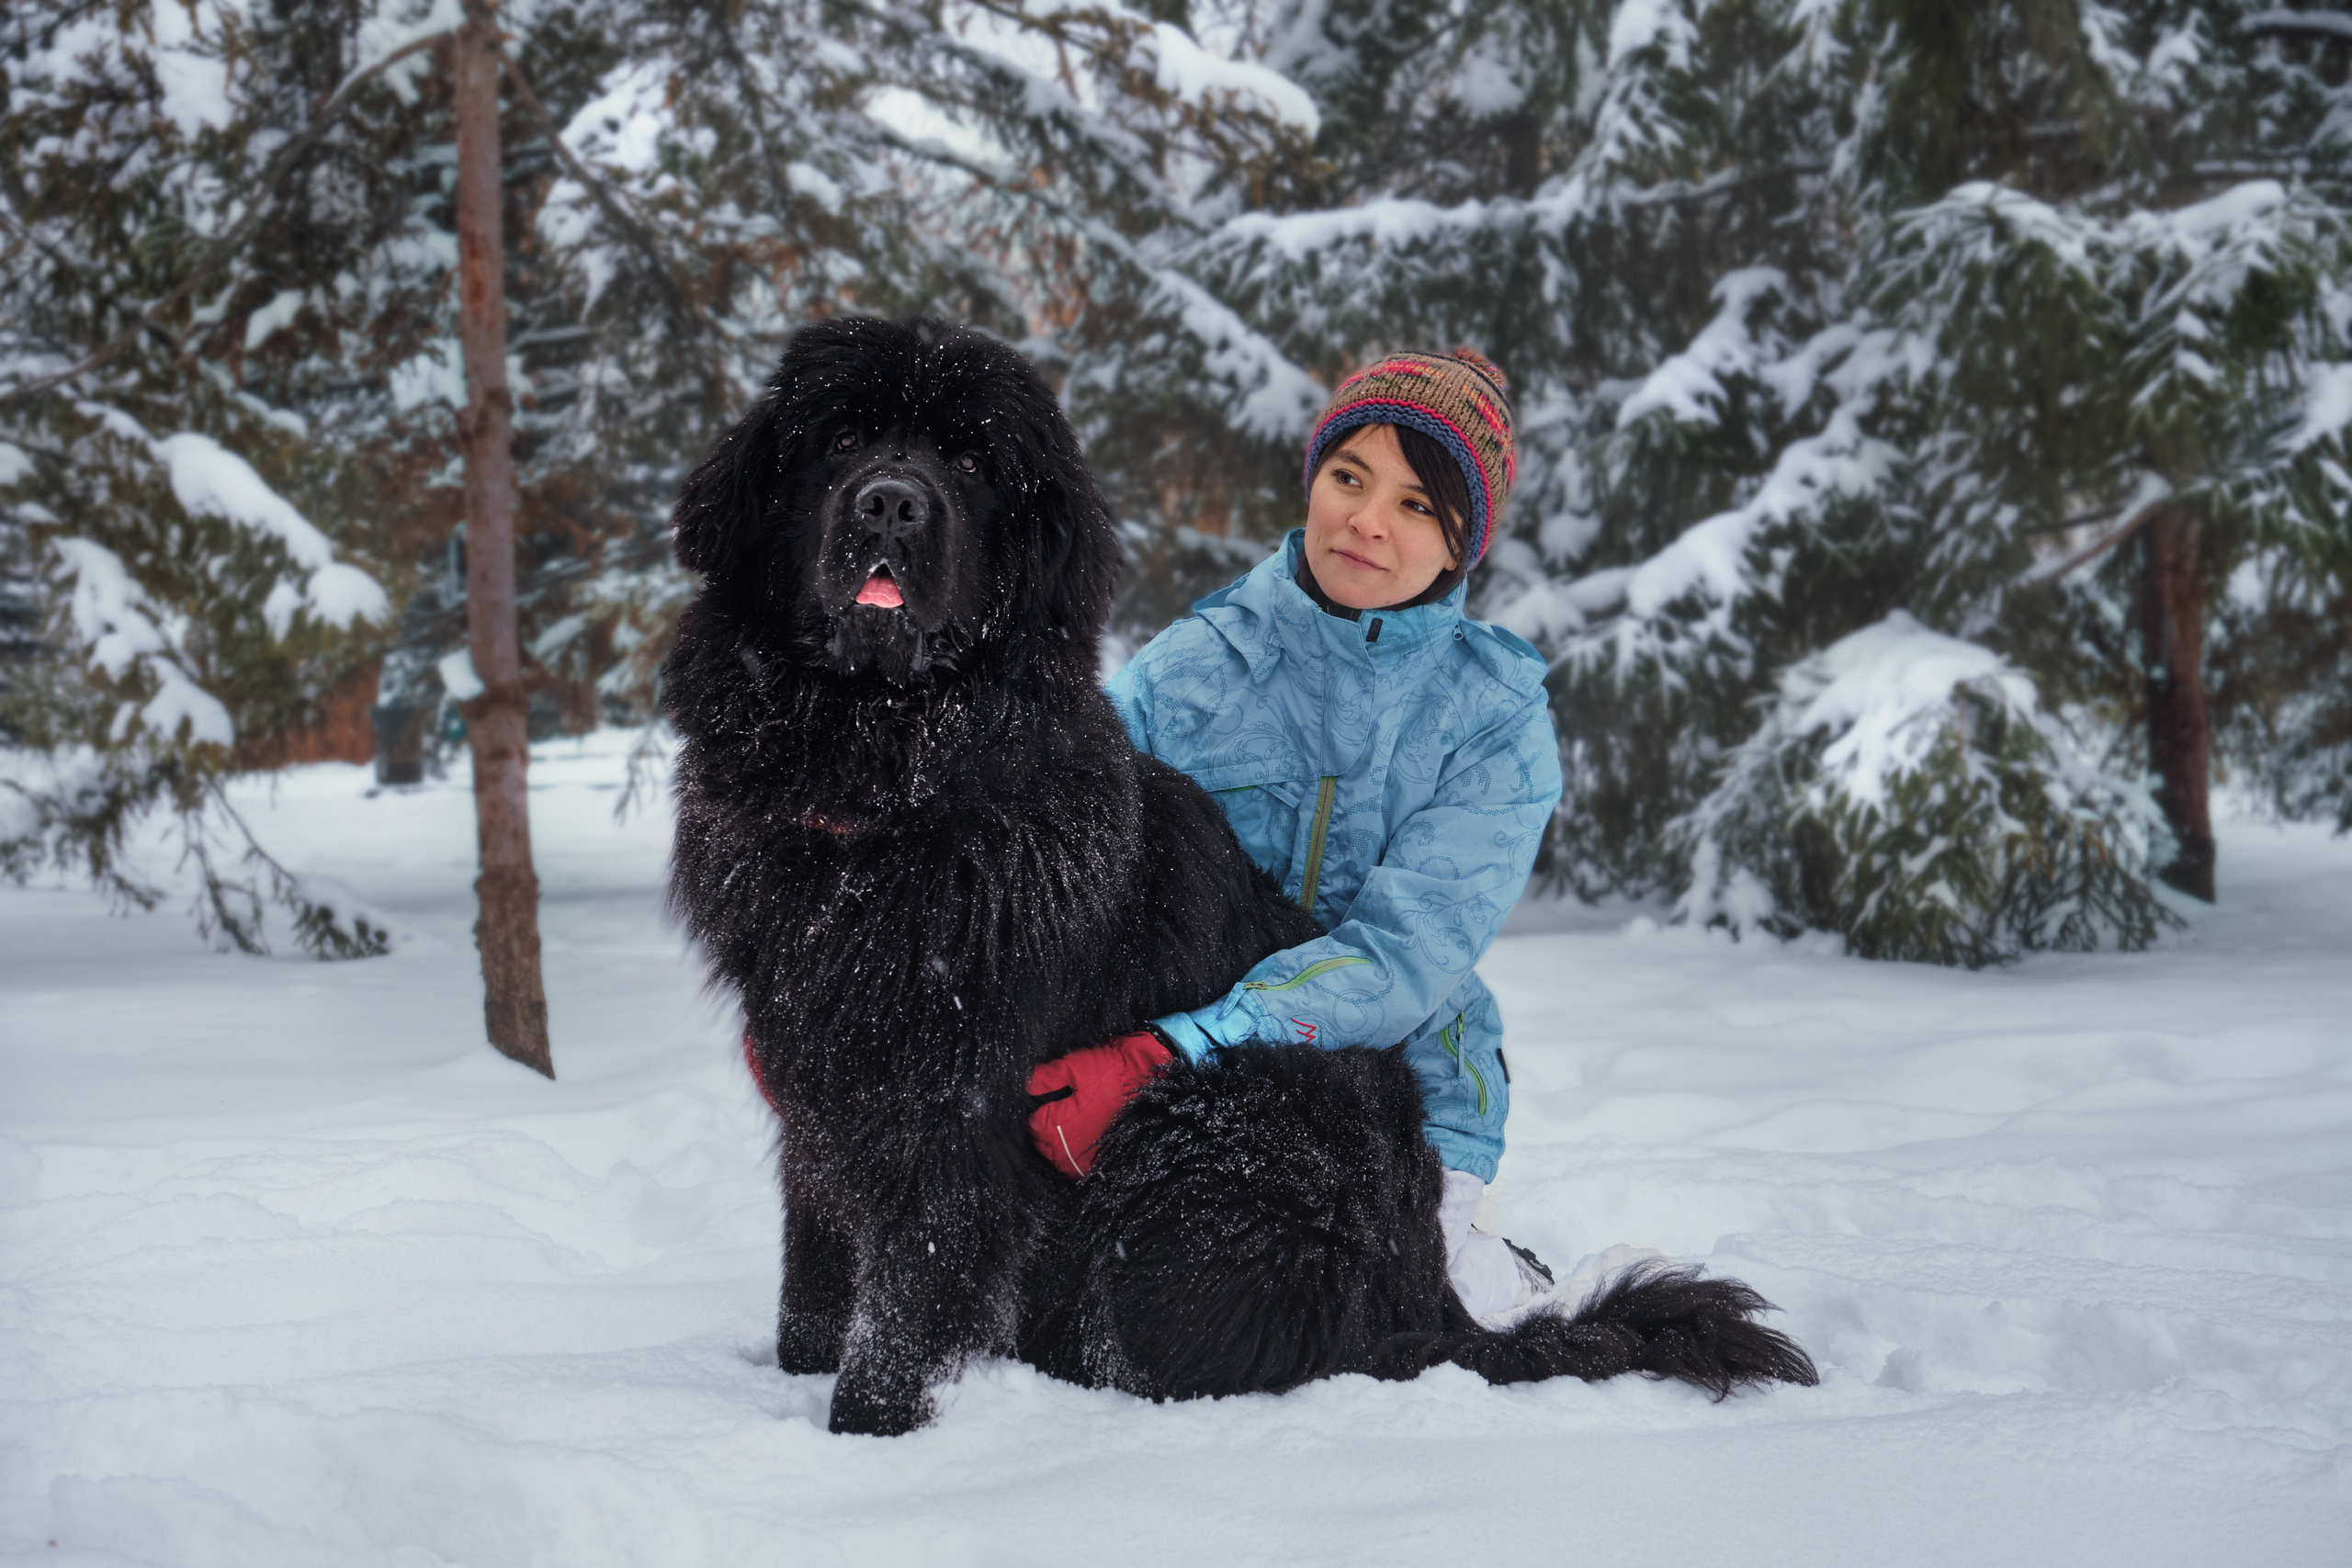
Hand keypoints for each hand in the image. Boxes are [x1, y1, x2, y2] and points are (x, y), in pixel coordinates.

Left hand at [1025, 1030, 1173, 1177]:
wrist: (1146, 1080)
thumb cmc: (1111, 1072)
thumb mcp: (1077, 1065)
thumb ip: (1050, 1076)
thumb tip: (1031, 1087)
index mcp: (1062, 1122)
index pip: (1035, 1126)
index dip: (1036, 1113)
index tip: (1043, 1104)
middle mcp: (1072, 1145)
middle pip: (1043, 1147)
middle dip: (1044, 1132)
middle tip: (1052, 1117)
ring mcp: (1087, 1156)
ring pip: (1059, 1161)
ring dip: (1056, 1149)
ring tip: (1063, 1133)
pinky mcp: (1101, 1161)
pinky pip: (1079, 1170)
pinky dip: (1074, 1161)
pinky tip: (1077, 1148)